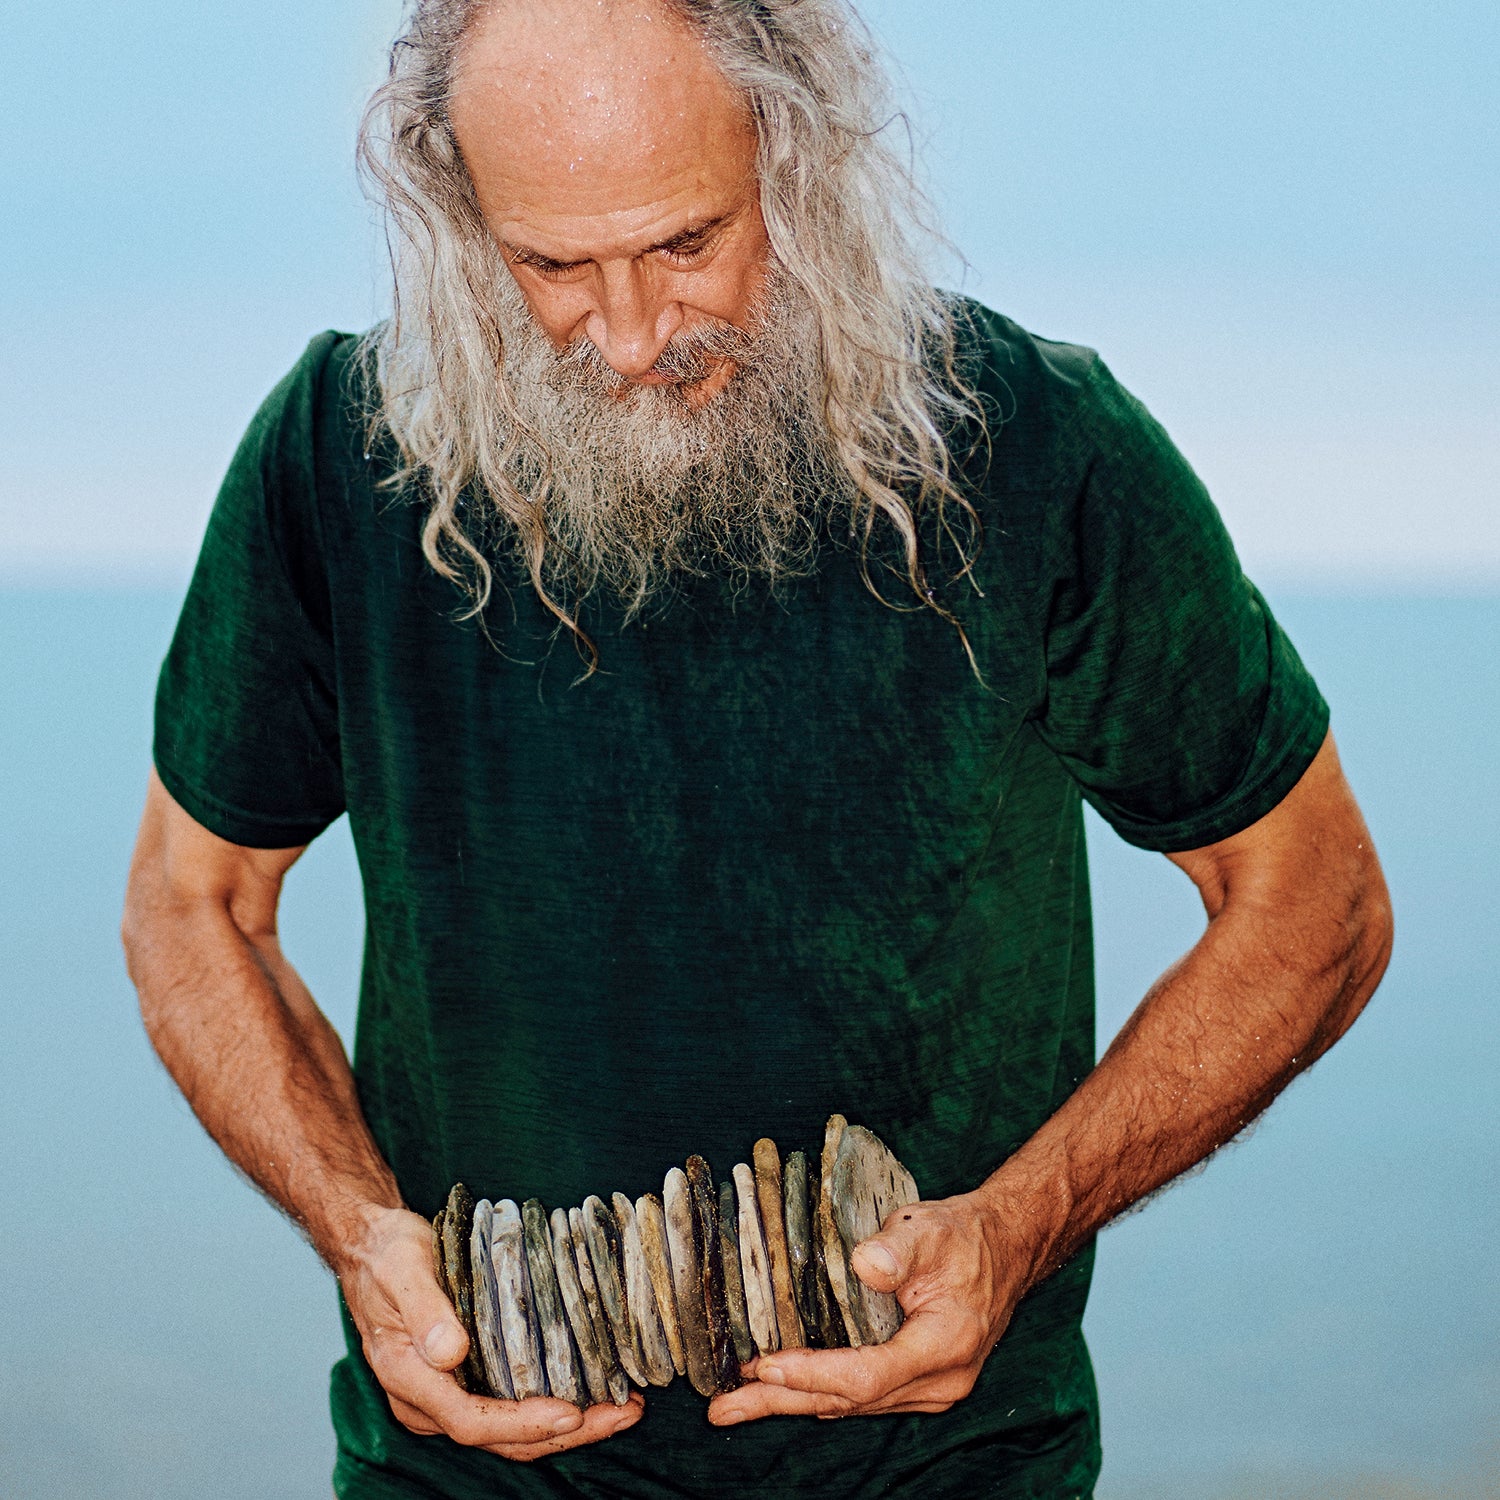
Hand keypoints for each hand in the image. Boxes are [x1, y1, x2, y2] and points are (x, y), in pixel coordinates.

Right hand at [336, 1206, 644, 1460]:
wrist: (371, 1248)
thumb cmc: (386, 1255)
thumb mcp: (403, 1269)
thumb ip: (425, 1311)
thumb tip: (450, 1353)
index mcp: (409, 1379)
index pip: (472, 1420)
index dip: (523, 1423)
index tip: (572, 1412)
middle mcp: (427, 1401)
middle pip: (500, 1438)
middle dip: (565, 1433)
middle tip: (624, 1414)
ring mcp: (445, 1396)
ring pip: (509, 1432)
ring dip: (566, 1428)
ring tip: (623, 1410)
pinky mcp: (462, 1383)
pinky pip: (508, 1409)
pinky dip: (550, 1407)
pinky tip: (590, 1392)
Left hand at [706, 1190, 1026, 1423]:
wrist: (1004, 1248)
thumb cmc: (964, 1237)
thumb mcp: (929, 1228)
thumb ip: (896, 1248)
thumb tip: (863, 1264)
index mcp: (944, 1346)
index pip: (868, 1374)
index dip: (813, 1372)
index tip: (765, 1362)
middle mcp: (938, 1382)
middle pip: (849, 1400)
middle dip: (783, 1401)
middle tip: (724, 1408)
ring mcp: (929, 1388)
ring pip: (850, 1403)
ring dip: (793, 1400)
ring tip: (738, 1402)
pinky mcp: (916, 1382)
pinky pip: (860, 1394)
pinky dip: (818, 1391)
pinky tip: (783, 1389)